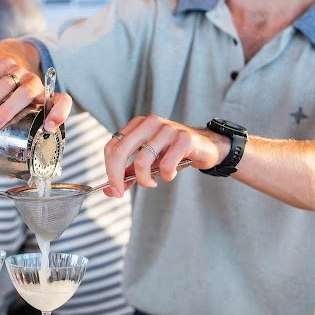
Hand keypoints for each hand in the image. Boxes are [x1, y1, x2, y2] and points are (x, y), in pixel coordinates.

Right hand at [0, 55, 70, 132]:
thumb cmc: (18, 105)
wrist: (9, 69)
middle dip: (10, 108)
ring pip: (6, 83)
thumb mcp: (25, 118)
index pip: (62, 102)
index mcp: (46, 100)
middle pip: (27, 92)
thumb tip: (9, 174)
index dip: (59, 114)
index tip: (48, 127)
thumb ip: (22, 139)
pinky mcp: (4, 64)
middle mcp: (36, 84)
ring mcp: (20, 72)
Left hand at [103, 114, 229, 196]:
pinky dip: (166, 176)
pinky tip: (171, 174)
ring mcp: (167, 129)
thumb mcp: (148, 163)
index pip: (112, 147)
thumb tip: (110, 191)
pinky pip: (166, 165)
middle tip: (120, 192)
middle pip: (120, 151)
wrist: (205, 148)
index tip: (114, 189)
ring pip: (142, 160)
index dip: (109, 170)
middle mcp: (150, 123)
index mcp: (137, 125)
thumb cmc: (173, 154)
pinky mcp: (184, 138)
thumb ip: (128, 174)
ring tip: (152, 182)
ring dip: (144, 180)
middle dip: (116, 176)